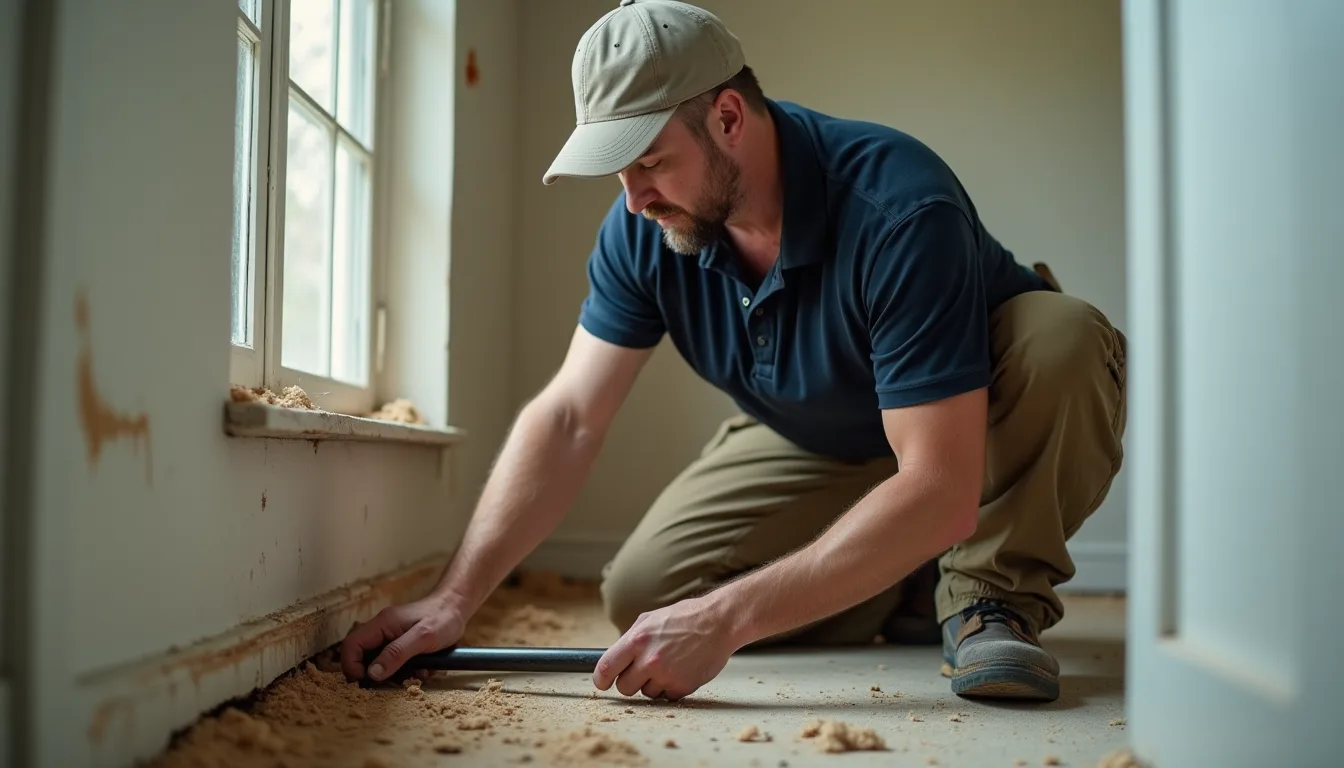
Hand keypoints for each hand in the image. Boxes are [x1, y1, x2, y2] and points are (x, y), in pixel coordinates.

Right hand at [340, 594, 467, 681]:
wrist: (457, 607)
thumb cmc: (443, 618)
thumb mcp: (422, 637)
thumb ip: (396, 654)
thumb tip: (372, 673)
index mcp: (381, 624)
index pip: (351, 645)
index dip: (351, 666)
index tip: (364, 683)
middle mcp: (382, 630)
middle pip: (363, 657)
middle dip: (378, 674)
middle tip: (397, 682)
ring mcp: (391, 636)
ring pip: (380, 663)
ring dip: (397, 674)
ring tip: (419, 673)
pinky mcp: (401, 643)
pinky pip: (395, 662)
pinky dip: (408, 670)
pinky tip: (425, 669)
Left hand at [592, 597, 737, 700]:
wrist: (719, 622)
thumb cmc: (685, 618)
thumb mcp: (650, 619)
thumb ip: (630, 639)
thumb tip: (615, 658)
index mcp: (637, 640)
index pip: (606, 668)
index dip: (600, 680)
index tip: (602, 683)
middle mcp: (649, 659)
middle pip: (624, 687)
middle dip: (630, 681)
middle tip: (643, 669)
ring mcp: (666, 675)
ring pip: (646, 693)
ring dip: (653, 683)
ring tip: (669, 663)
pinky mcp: (682, 687)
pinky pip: (666, 697)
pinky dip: (671, 687)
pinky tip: (681, 669)